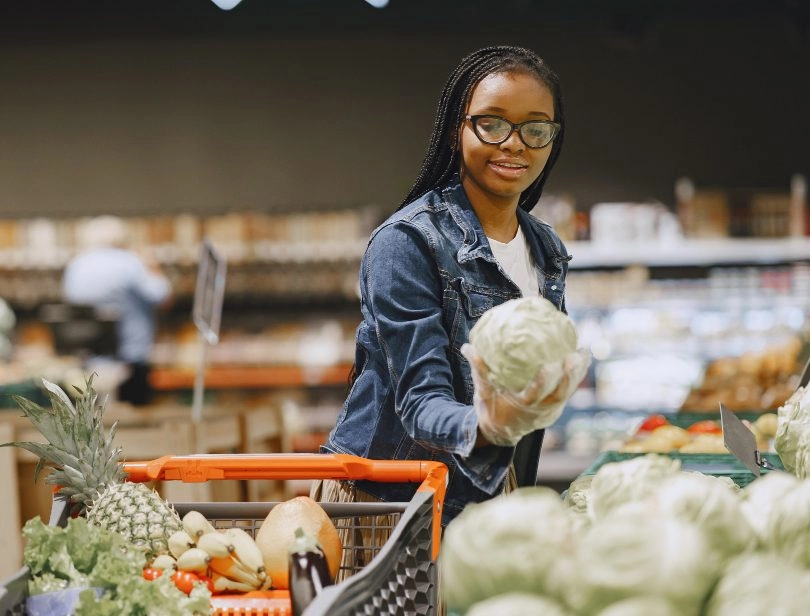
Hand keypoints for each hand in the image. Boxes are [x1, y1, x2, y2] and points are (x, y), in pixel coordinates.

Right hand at [462, 343, 590, 445]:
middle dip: (569, 377)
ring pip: (568, 392)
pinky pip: (568, 390)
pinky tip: (581, 356)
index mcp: (522, 406)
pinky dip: (576, 375)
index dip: (542, 382)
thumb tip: (467, 347)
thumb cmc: (491, 408)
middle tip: (573, 356)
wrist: (501, 432)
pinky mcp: (556, 406)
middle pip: (560, 394)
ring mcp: (550, 409)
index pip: (534, 395)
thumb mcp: (482, 391)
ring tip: (584, 352)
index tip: (548, 365)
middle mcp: (540, 410)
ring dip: (577, 373)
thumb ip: (478, 370)